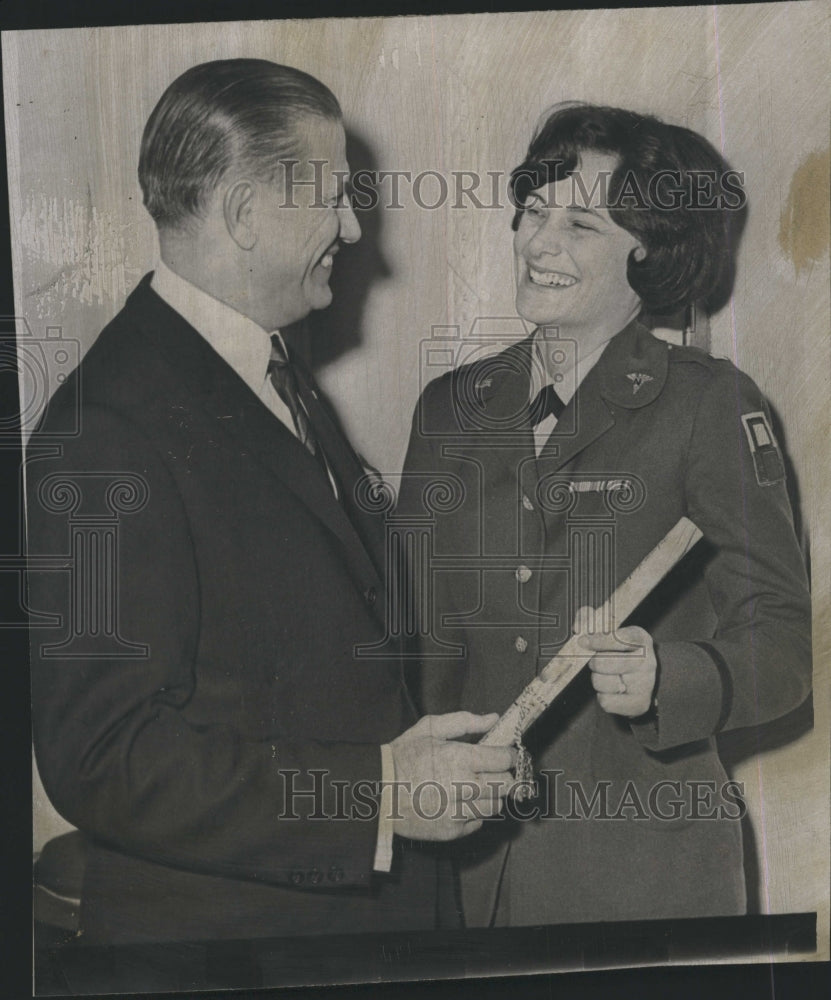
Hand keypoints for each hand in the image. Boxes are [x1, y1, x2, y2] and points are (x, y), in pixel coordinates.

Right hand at [389, 712, 514, 840]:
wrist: (378, 792)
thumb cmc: (403, 757)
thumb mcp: (429, 728)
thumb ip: (464, 721)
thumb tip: (493, 718)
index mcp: (459, 758)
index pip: (504, 760)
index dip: (510, 756)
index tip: (509, 755)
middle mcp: (463, 786)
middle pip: (507, 785)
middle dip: (505, 775)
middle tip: (496, 771)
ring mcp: (458, 811)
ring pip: (496, 805)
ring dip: (492, 795)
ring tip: (475, 786)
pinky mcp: (452, 830)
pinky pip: (479, 822)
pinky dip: (475, 812)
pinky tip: (461, 801)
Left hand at [574, 607, 657, 717]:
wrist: (644, 677)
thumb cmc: (621, 651)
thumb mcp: (611, 630)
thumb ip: (590, 621)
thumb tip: (578, 626)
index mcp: (640, 638)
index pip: (617, 639)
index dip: (597, 641)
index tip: (583, 641)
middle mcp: (647, 661)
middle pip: (604, 663)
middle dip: (593, 662)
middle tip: (596, 661)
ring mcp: (645, 684)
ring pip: (601, 683)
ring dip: (597, 680)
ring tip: (607, 676)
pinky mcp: (640, 704)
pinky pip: (606, 702)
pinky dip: (603, 696)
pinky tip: (611, 690)